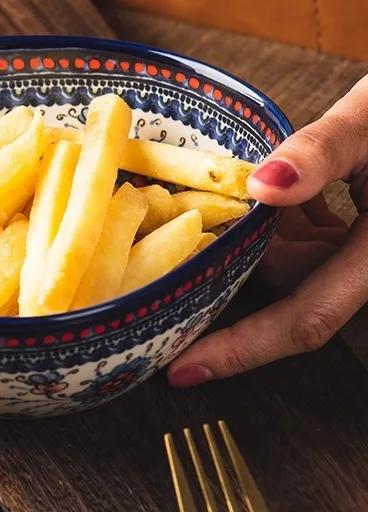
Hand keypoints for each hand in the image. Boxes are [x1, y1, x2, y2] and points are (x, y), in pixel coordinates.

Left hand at [167, 75, 367, 387]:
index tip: (182, 369)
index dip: (241, 350)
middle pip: (288, 286)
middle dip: (237, 267)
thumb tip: (262, 185)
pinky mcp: (359, 235)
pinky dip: (277, 222)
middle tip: (174, 252)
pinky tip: (258, 191)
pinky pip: (307, 240)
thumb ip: (319, 153)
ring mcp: (364, 253)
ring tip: (213, 199)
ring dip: (255, 235)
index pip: (304, 320)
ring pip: (292, 262)